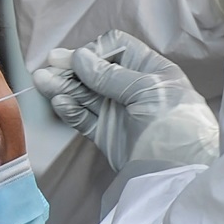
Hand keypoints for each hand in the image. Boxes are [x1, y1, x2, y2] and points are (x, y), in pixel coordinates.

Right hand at [32, 30, 218, 170]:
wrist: (180, 174)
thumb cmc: (176, 126)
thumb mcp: (148, 91)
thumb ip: (111, 76)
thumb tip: (80, 56)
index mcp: (150, 71)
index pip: (116, 48)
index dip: (95, 51)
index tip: (80, 60)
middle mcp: (133, 89)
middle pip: (95, 71)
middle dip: (71, 68)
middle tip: (47, 68)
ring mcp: (119, 113)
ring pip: (84, 94)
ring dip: (64, 87)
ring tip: (42, 82)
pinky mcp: (107, 136)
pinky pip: (83, 118)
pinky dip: (70, 110)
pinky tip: (58, 102)